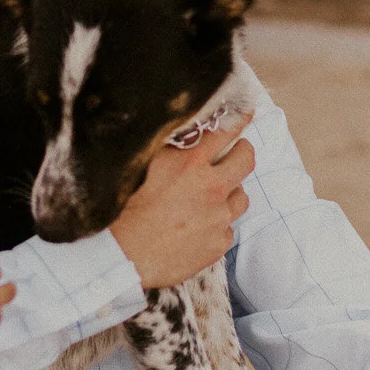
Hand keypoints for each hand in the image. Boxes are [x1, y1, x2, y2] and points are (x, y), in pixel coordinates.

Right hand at [108, 112, 254, 288]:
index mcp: (190, 163)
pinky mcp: (219, 243)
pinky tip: (197, 227)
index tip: (247, 114)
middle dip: (243, 152)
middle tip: (237, 153)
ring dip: (230, 192)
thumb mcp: (142, 167)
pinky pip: (228, 228)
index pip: (225, 131)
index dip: (239, 119)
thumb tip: (184, 132)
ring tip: (211, 198)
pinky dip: (217, 225)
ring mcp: (218, 217)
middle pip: (246, 160)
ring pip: (241, 196)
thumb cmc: (124, 211)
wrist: (122, 256)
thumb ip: (169, 149)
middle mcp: (211, 187)